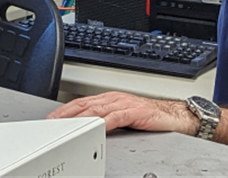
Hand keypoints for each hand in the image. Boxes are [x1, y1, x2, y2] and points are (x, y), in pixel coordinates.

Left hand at [47, 91, 198, 134]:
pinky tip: (96, 126)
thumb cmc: (149, 117)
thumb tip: (88, 128)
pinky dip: (104, 121)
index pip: (81, 103)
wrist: (175, 115)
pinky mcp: (135, 112)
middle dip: (67, 113)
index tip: (52, 118)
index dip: (65, 110)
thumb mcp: (122, 116)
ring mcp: (124, 103)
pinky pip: (116, 117)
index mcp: (108, 98)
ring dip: (80, 117)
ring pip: (97, 109)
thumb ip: (106, 119)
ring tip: (68, 124)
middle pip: (85, 104)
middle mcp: (113, 98)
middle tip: (53, 121)